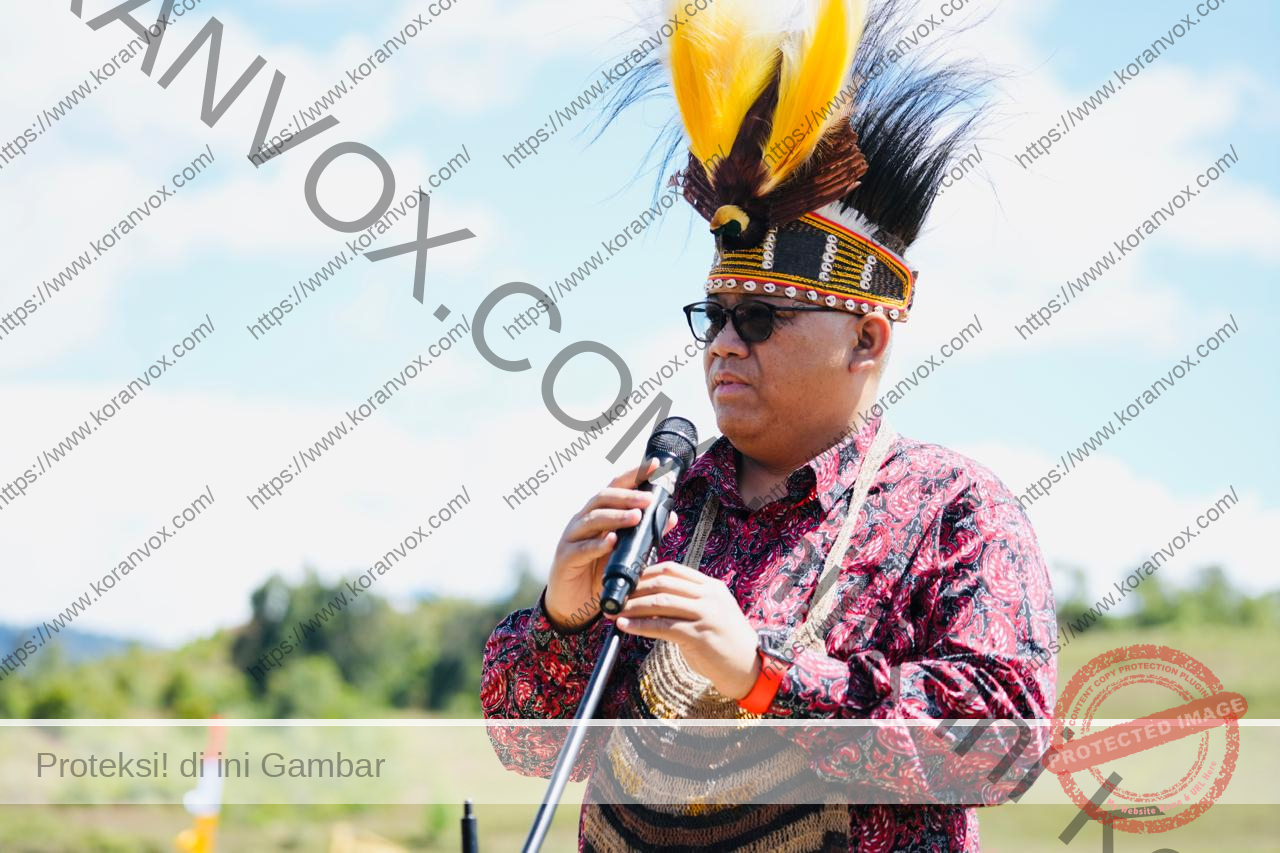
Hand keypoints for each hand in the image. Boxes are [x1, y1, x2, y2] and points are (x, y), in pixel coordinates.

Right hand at [545, 459, 678, 633]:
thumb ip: (646, 535)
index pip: (616, 488)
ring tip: (636, 517)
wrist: (571, 604)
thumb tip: (671, 517)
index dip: (634, 475)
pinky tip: (611, 542)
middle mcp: (583, 521)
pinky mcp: (565, 558)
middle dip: (627, 495)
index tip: (654, 466)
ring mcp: (572, 538)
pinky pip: (582, 548)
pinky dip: (597, 545)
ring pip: (592, 519)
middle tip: (648, 498)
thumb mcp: (626, 554)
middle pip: (602, 498)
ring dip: (615, 516)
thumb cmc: (598, 574)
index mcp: (598, 514)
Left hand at [605, 561, 760, 699]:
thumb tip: (650, 599)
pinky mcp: (700, 636)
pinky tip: (626, 626)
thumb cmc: (725, 640)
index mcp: (711, 587)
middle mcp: (710, 596)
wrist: (748, 667)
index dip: (646, 573)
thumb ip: (687, 602)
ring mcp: (706, 615)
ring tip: (616, 611)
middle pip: (664, 583)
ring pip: (661, 602)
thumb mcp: (710, 612)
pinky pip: (663, 627)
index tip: (627, 580)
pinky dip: (640, 625)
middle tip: (615, 596)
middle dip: (635, 589)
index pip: (673, 569)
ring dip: (633, 606)